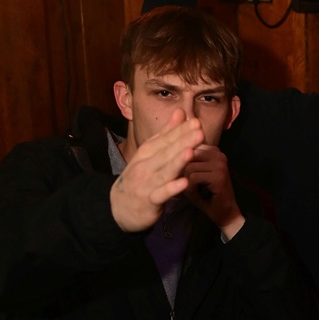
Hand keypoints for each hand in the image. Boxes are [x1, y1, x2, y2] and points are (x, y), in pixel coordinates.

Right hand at [110, 113, 203, 232]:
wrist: (119, 207)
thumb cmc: (140, 178)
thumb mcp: (150, 154)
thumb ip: (166, 134)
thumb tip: (180, 112)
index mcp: (146, 153)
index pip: (164, 140)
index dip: (180, 131)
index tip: (195, 122)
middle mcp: (145, 166)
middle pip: (165, 153)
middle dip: (182, 142)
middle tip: (198, 131)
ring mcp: (146, 184)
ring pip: (164, 172)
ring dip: (177, 162)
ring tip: (191, 152)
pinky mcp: (149, 202)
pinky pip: (161, 194)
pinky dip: (172, 189)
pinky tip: (184, 183)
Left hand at [184, 144, 243, 237]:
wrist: (225, 214)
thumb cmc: (206, 195)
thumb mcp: (194, 174)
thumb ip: (185, 162)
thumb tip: (168, 154)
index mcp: (214, 151)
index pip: (187, 147)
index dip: (184, 165)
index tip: (194, 178)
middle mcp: (219, 154)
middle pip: (186, 155)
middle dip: (185, 173)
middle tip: (195, 186)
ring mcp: (220, 165)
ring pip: (188, 167)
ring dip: (188, 183)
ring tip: (198, 190)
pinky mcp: (218, 176)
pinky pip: (192, 178)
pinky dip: (191, 189)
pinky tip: (200, 194)